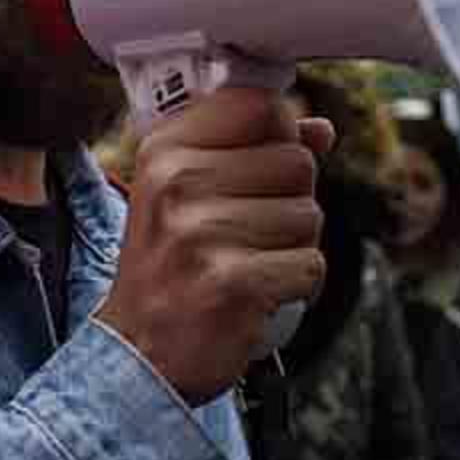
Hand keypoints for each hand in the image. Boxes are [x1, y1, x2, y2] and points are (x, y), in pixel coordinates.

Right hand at [96, 86, 333, 403]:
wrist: (138, 353)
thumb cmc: (168, 269)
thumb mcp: (187, 195)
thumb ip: (251, 151)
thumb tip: (321, 130)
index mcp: (165, 151)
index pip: (260, 105)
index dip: (280, 134)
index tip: (260, 165)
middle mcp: (179, 184)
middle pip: (297, 162)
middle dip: (290, 201)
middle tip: (249, 232)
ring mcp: (204, 234)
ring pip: (309, 215)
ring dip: (294, 246)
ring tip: (249, 263)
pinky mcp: (235, 283)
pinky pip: (310, 265)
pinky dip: (297, 284)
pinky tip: (260, 292)